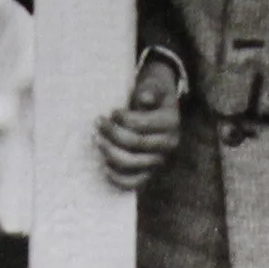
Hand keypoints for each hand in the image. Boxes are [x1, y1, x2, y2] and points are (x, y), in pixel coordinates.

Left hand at [93, 49, 182, 189]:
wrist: (158, 107)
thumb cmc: (151, 93)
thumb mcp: (154, 84)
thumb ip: (150, 89)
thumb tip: (144, 98)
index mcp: (171, 122)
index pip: (142, 126)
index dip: (123, 120)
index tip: (112, 111)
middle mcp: (169, 144)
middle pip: (135, 144)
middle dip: (112, 133)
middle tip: (98, 122)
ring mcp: (159, 160)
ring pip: (131, 164)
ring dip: (109, 152)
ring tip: (97, 138)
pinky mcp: (149, 172)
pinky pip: (134, 183)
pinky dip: (117, 178)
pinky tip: (104, 165)